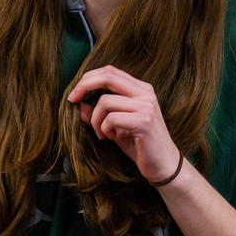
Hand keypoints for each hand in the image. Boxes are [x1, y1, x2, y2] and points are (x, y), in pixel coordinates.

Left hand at [67, 65, 181, 183]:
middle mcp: (145, 93)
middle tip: (72, 99)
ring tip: (101, 133)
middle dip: (84, 85)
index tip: (75, 93)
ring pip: (105, 101)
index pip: (111, 71)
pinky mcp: (144, 122)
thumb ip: (100, 113)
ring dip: (95, 119)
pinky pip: (111, 118)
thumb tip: (79, 103)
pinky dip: (104, 128)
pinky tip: (111, 137)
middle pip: (108, 76)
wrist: (163, 164)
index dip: (89, 78)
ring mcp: (146, 106)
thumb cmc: (140, 144)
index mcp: (141, 89)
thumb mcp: (116, 126)